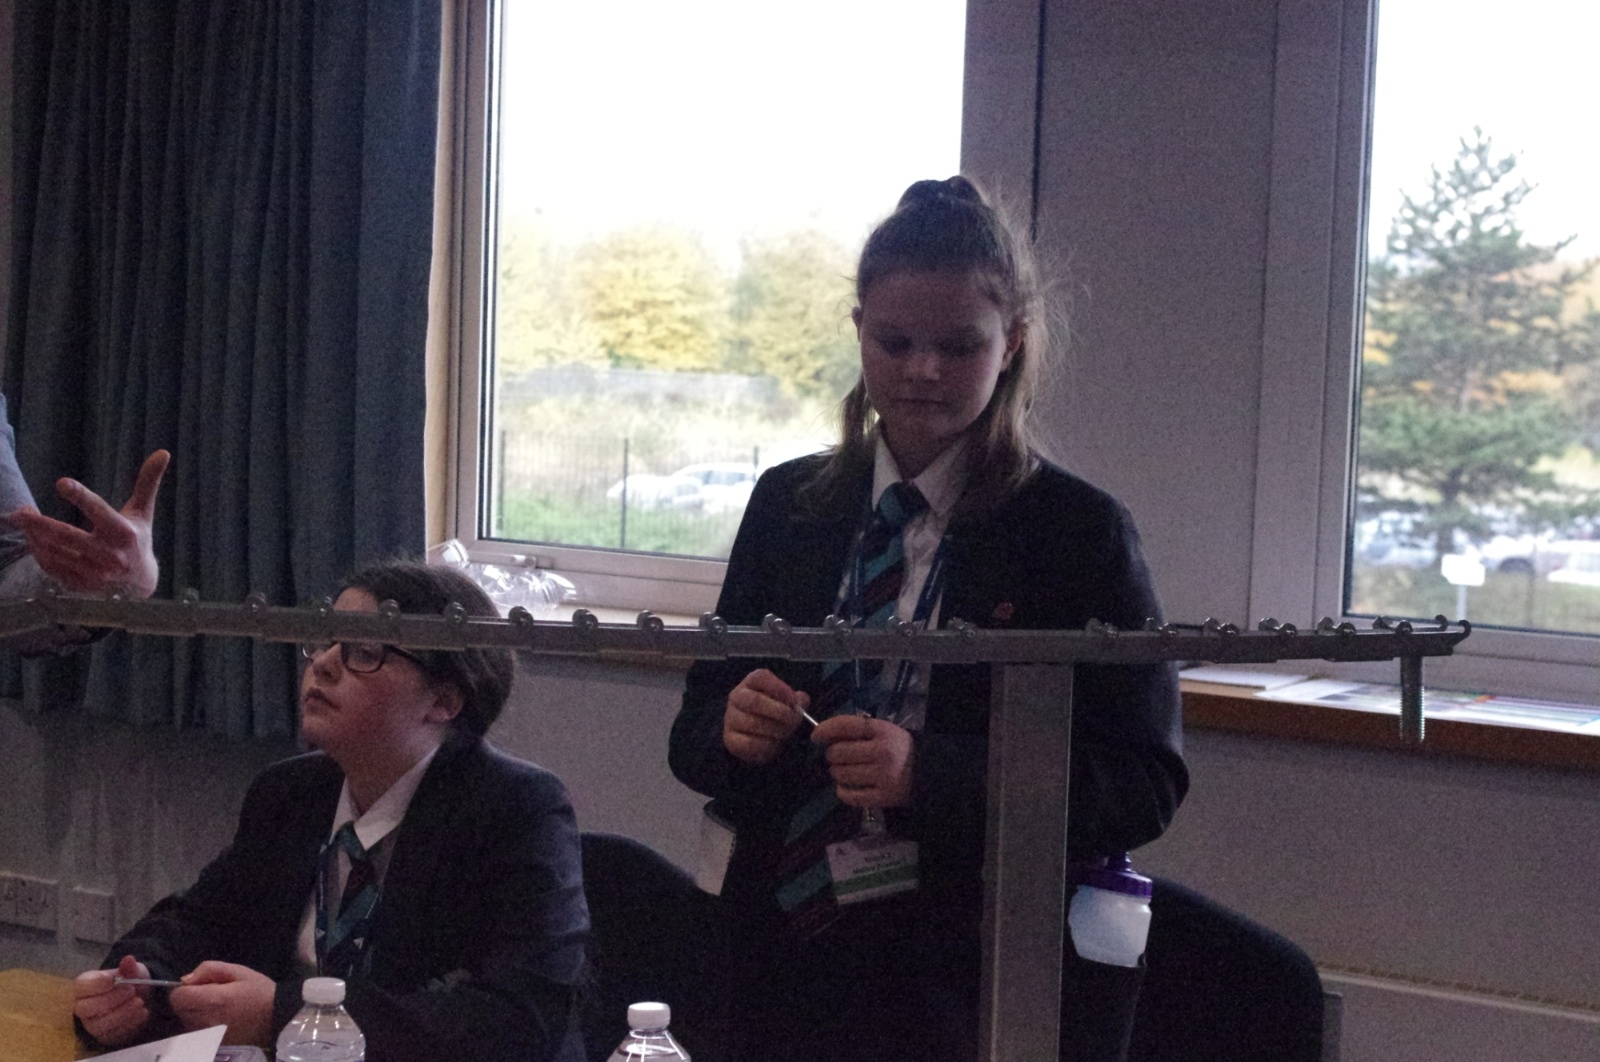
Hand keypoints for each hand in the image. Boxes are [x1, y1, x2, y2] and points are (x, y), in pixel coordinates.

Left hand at [6, 448, 168, 597]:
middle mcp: (109, 554)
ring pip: (55, 552)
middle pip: (67, 536)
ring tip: (24, 520)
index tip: (61, 483)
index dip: (80, 496)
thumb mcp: (143, 512)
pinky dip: (38, 552)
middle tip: (20, 512)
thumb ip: (148, 483)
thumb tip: (163, 452)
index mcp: (124, 532)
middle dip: (40, 523)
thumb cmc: (139, 540)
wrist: (140, 585)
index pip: (99, 511)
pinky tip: (32, 539)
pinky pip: (52, 567)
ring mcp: (94, 573)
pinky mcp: (82, 585)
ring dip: (35, 535)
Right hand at [73, 955, 152, 1046]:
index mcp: (85, 987)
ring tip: (139, 1003)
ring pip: (98, 1024)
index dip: (96, 984)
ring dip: (121, 1013)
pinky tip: (142, 1013)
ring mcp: (92, 1024)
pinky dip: (129, 1024)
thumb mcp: (132, 971)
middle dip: (110, 999)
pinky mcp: (105, 1037)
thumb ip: (129, 967)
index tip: (114, 980)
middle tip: (131, 991)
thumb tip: (128, 960)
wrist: (139, 999)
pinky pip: (112, 1035)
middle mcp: (84, 1007)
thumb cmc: (130, 983)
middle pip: (86, 1008)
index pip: (81, 986)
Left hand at [170, 961, 276, 1047]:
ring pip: (186, 1022)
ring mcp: (208, 1036)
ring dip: (195, 1013)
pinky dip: (202, 1025)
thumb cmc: (260, 992)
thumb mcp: (238, 971)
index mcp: (211, 1000)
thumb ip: (209, 969)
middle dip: (190, 1000)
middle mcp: (205, 1021)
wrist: (278, 1019)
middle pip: (180, 1010)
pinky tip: (219, 1020)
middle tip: (211, 995)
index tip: (199, 986)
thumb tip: (185, 979)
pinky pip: (196, 1033)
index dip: (184, 989)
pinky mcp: (212, 1044)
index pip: (177, 997)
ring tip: (217, 1008)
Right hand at [723, 668, 806, 765]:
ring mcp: (730, 718)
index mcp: (751, 682)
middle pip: (756, 701)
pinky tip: (775, 744)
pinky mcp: (730, 739)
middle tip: (794, 720)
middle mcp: (737, 697)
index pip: (760, 677)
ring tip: (787, 732)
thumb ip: (796, 700)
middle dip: (780, 712)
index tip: (794, 701)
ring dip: (776, 730)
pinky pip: (750, 743)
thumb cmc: (774, 714)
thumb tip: (801, 700)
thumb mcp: (786, 702)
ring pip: (754, 723)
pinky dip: (767, 745)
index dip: (779, 687)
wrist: (757, 736)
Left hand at [813, 715, 914, 807]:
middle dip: (833, 754)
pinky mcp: (882, 797)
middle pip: (838, 752)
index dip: (825, 729)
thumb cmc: (897, 748)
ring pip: (841, 774)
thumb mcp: (883, 731)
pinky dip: (842, 791)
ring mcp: (882, 776)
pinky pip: (849, 796)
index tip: (815, 736)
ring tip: (845, 771)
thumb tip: (824, 734)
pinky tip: (846, 787)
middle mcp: (882, 752)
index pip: (845, 725)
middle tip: (838, 757)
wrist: (927, 772)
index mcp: (882, 731)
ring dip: (837, 772)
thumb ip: (857, 730)